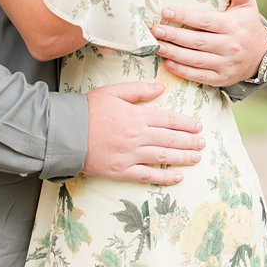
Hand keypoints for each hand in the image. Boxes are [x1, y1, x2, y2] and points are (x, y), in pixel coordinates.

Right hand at [83, 81, 204, 183]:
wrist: (64, 133)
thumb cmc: (88, 110)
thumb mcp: (113, 92)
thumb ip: (139, 90)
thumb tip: (161, 88)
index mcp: (137, 116)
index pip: (168, 119)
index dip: (186, 123)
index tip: (198, 126)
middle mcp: (137, 136)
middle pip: (170, 139)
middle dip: (189, 141)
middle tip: (202, 143)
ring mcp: (130, 155)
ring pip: (163, 157)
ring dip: (183, 157)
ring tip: (196, 157)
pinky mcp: (120, 171)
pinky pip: (147, 175)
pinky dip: (164, 177)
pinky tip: (177, 177)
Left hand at [153, 0, 266, 86]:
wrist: (263, 55)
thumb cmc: (248, 26)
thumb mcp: (248, 5)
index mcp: (232, 26)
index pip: (205, 21)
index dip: (184, 16)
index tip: (165, 11)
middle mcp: (229, 45)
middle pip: (197, 41)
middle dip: (174, 36)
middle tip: (155, 30)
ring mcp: (226, 63)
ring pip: (196, 59)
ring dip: (174, 53)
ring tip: (157, 46)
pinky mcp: (222, 78)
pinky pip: (200, 76)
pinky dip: (184, 71)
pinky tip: (169, 64)